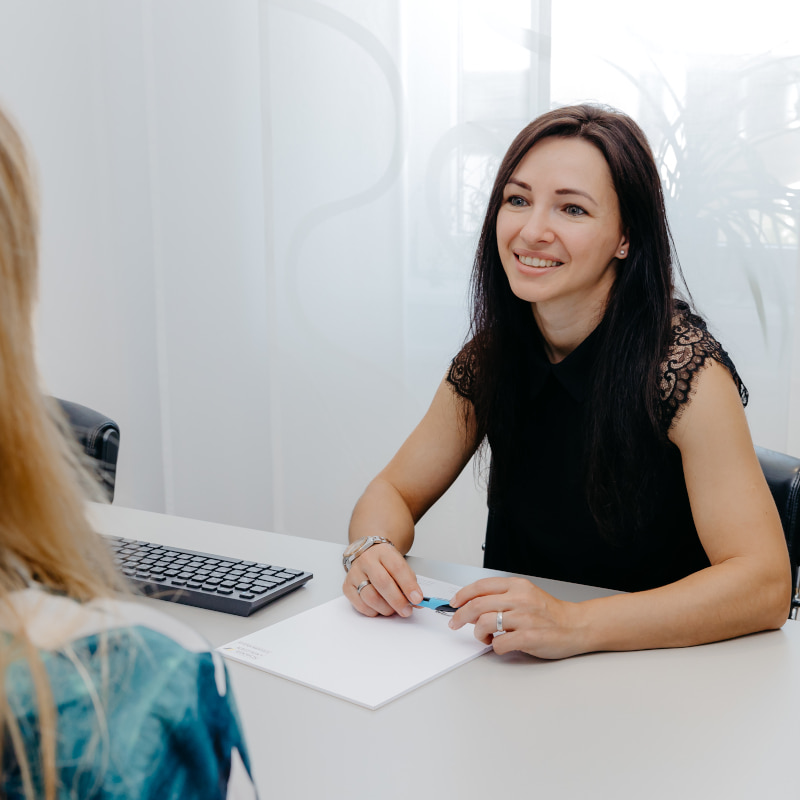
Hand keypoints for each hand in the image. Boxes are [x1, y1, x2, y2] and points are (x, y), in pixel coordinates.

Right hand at [343, 544, 422, 617]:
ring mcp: (355, 573)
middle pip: (382, 583)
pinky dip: (373, 611)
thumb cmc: (385, 563)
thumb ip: (410, 583)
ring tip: (393, 609)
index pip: (397, 568)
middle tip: (406, 610)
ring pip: (370, 597)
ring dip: (386, 608)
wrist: (367, 555)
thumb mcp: (400, 565)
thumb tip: (417, 602)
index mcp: (384, 552)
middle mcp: (367, 560)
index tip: (417, 599)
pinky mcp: (347, 586)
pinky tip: (380, 608)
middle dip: (397, 600)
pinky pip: (360, 605)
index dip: (408, 586)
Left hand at [448, 577, 585, 659]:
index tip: (454, 603)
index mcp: (517, 586)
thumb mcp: (525, 595)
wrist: (576, 626)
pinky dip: (494, 646)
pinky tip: (500, 645)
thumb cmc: (549, 613)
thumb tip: (473, 608)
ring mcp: (524, 618)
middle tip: (455, 623)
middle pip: (477, 605)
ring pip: (484, 623)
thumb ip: (501, 598)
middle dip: (460, 616)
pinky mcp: (529, 637)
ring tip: (485, 637)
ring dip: (478, 633)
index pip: (480, 586)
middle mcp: (519, 599)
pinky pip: (499, 643)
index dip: (462, 595)